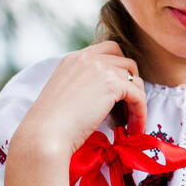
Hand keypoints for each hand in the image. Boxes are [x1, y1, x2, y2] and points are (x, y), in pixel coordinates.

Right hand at [12, 39, 147, 158]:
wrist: (45, 134)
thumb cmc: (51, 124)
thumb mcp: (66, 94)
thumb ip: (84, 86)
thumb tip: (109, 97)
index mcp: (73, 59)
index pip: (108, 51)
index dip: (119, 70)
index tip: (120, 93)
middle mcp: (87, 58)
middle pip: (126, 61)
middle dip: (132, 83)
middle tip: (130, 105)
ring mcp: (100, 68)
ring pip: (135, 80)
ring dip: (138, 102)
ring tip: (132, 123)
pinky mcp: (112, 83)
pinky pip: (138, 96)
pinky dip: (141, 113)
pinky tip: (134, 129)